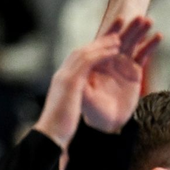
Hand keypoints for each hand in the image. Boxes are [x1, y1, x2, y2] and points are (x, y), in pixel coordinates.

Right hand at [36, 32, 127, 146]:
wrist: (50, 136)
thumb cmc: (60, 127)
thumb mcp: (70, 109)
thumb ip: (76, 99)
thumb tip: (81, 101)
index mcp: (63, 81)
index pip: (78, 60)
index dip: (94, 51)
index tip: (108, 45)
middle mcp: (62, 75)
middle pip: (82, 51)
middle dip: (99, 41)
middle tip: (115, 34)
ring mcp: (65, 76)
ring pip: (85, 52)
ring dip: (103, 43)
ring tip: (119, 38)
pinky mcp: (71, 82)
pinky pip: (88, 61)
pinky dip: (102, 53)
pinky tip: (116, 50)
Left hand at [81, 17, 161, 133]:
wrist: (107, 122)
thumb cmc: (91, 108)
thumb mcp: (83, 92)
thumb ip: (84, 75)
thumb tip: (89, 58)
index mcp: (95, 61)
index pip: (103, 41)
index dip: (111, 30)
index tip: (120, 20)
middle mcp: (109, 59)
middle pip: (120, 38)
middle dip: (129, 27)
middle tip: (138, 17)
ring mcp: (122, 64)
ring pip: (133, 44)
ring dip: (140, 32)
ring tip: (149, 20)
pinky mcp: (134, 72)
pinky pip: (143, 55)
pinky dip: (150, 45)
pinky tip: (158, 36)